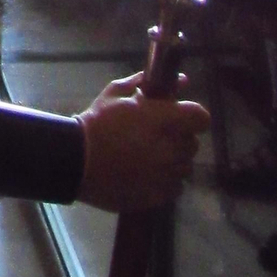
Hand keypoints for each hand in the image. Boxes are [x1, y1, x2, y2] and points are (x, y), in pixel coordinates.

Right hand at [78, 74, 208, 210]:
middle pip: (193, 144)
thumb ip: (147, 84)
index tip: (180, 117)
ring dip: (174, 161)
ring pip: (185, 167)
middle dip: (179, 138)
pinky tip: (147, 174)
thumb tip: (180, 80)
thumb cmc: (96, 123)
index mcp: (161, 120)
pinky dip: (166, 181)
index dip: (193, 116)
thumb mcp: (116, 93)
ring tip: (151, 157)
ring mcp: (165, 175)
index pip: (201, 118)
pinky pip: (175, 187)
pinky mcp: (157, 196)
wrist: (75, 161)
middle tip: (158, 136)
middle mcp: (169, 148)